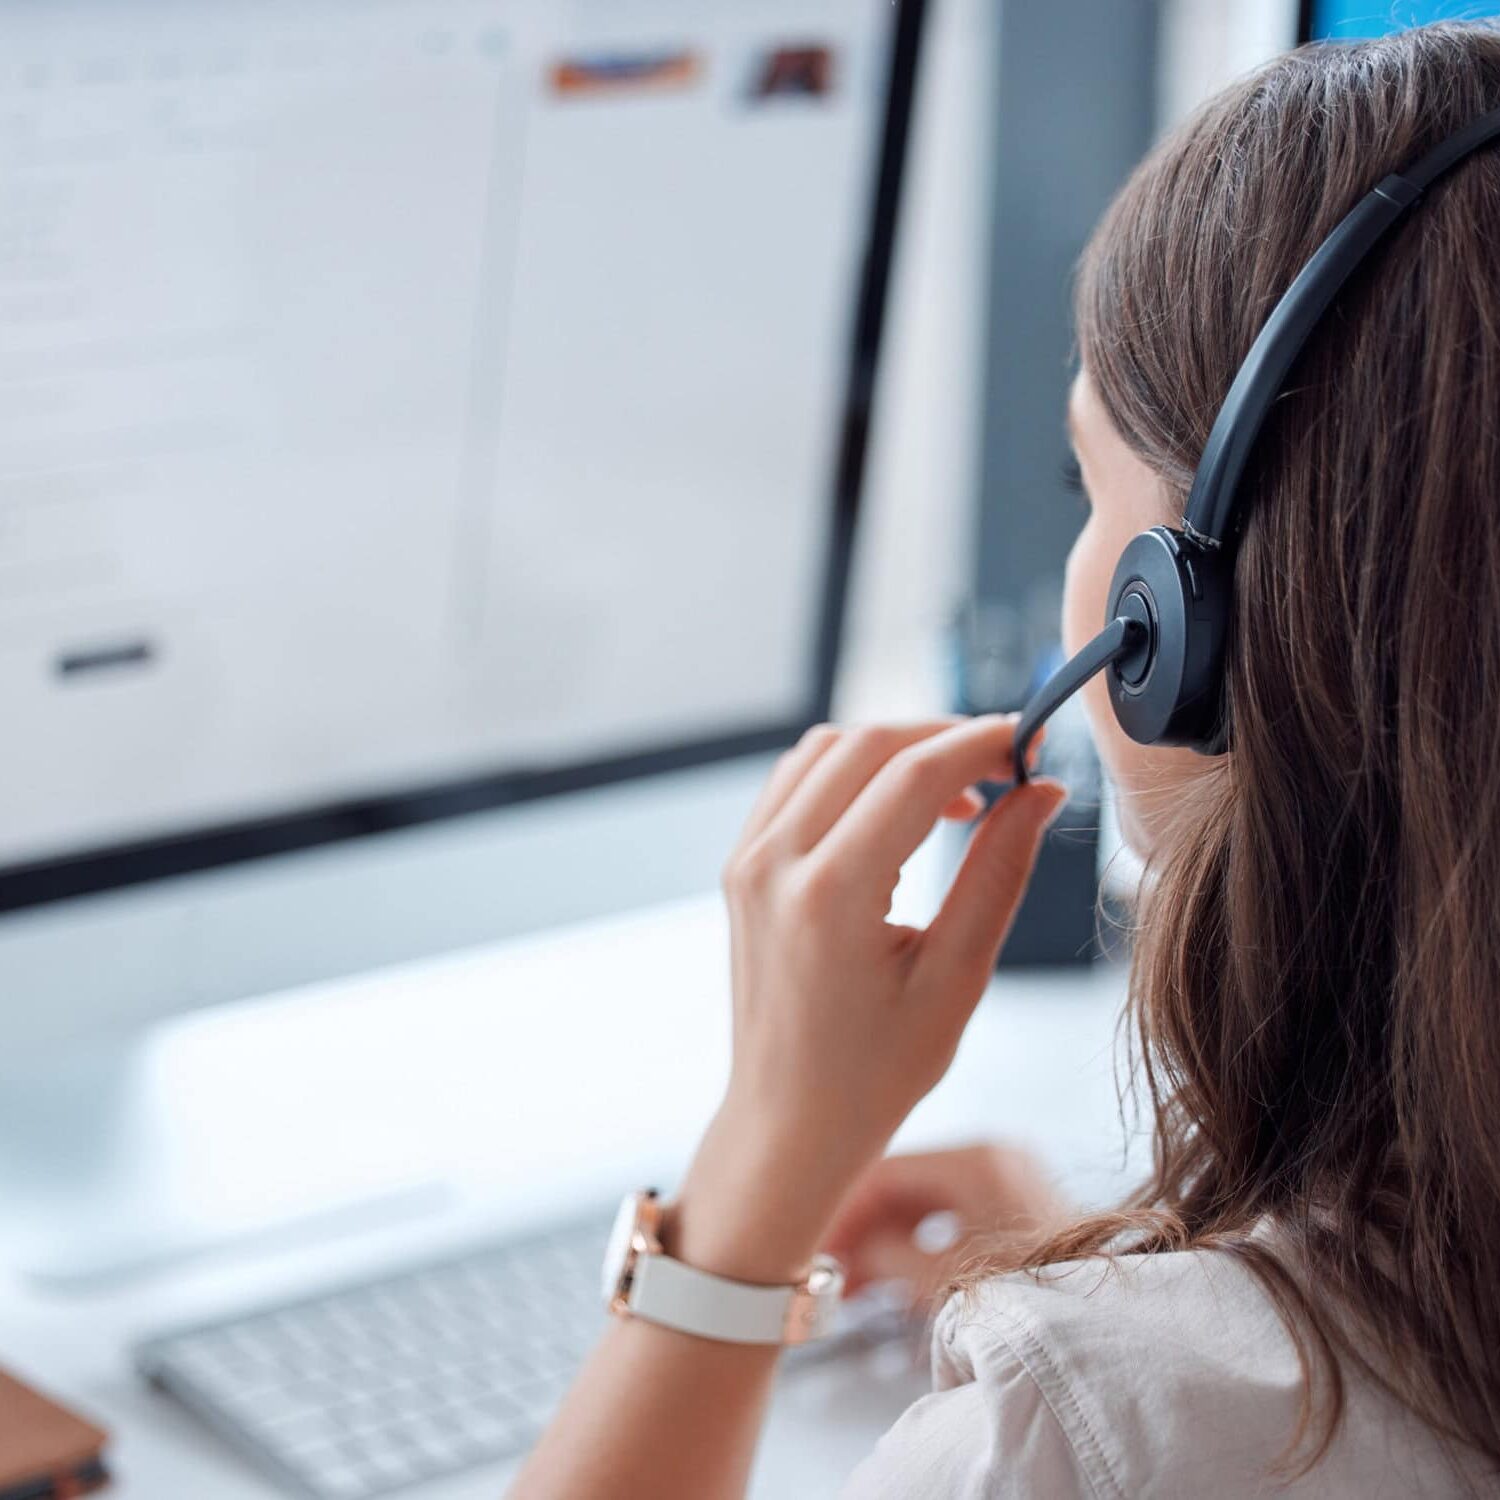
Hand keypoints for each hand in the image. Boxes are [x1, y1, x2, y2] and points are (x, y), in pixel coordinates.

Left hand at [667, 717, 1066, 1283]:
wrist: (789, 1122)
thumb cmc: (877, 1071)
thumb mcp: (957, 978)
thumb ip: (1000, 872)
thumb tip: (1043, 793)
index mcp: (830, 895)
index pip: (915, 774)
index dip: (983, 744)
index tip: (1033, 743)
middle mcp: (775, 863)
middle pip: (867, 744)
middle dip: (944, 736)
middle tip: (1006, 765)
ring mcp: (748, 861)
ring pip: (826, 750)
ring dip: (895, 749)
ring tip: (959, 796)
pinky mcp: (742, 867)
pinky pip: (796, 782)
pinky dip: (852, 772)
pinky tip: (899, 812)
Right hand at [821, 1143, 1072, 1305]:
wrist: (1106, 1331)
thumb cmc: (1035, 1297)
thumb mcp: (946, 1280)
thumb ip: (885, 1257)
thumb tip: (843, 1253)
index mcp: (979, 1159)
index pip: (887, 1169)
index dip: (844, 1207)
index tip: (813, 1239)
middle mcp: (992, 1159)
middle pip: (903, 1186)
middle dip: (861, 1229)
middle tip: (825, 1266)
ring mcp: (1005, 1184)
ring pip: (921, 1206)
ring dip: (883, 1243)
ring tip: (849, 1285)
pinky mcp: (1012, 1212)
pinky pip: (947, 1221)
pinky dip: (915, 1249)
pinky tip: (885, 1283)